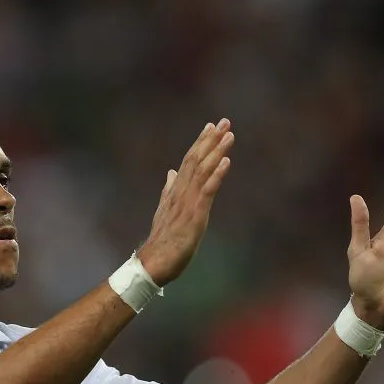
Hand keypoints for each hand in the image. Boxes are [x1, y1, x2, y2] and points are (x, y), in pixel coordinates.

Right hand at [137, 119, 233, 284]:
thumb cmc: (162, 241)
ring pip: (202, 171)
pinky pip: (207, 190)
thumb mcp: (165, 211)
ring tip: (229, 134)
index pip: (189, 161)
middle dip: (211, 140)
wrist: (154, 262)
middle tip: (224, 121)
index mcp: (175, 192)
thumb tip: (170, 172)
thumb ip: (169, 190)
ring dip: (216, 151)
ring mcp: (187, 202)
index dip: (201, 143)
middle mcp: (180, 192)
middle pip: (196, 160)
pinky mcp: (195, 215)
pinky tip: (226, 161)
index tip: (212, 126)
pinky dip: (217, 174)